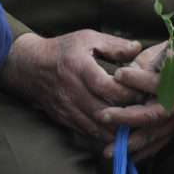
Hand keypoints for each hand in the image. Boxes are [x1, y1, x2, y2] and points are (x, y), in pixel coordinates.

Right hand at [0, 31, 143, 141]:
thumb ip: (113, 45)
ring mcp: (66, 106)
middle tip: (144, 112)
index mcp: (78, 67)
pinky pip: (87, 132)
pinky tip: (117, 131)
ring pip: (96, 126)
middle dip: (127, 114)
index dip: (128, 93)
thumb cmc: (62, 50)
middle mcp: (71, 89)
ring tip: (134, 124)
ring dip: (117, 129)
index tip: (142, 92)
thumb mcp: (87, 39)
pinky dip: (104, 134)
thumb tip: (138, 49)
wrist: (30, 66)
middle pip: (104, 111)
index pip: (107, 87)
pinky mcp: (64, 118)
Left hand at [98, 42, 173, 160]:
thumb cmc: (172, 61)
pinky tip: (124, 157)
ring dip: (129, 142)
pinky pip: (157, 146)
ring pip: (153, 135)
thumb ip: (143, 64)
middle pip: (153, 115)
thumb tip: (122, 74)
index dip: (138, 79)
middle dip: (127, 117)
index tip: (118, 73)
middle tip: (104, 115)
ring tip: (108, 149)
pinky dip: (140, 153)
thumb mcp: (159, 55)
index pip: (159, 83)